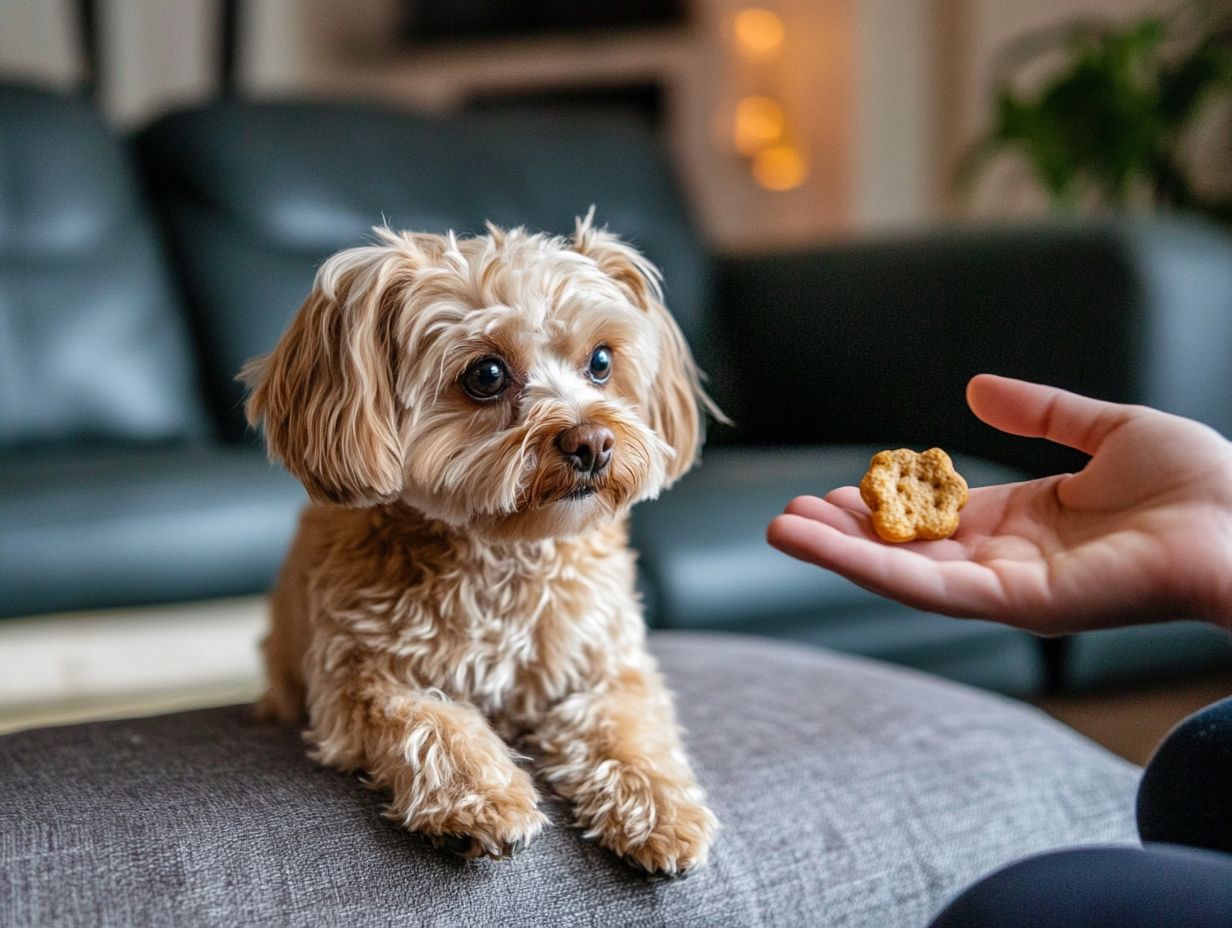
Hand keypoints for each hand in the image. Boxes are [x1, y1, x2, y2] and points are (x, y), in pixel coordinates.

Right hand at [767, 375, 1231, 633]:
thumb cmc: (1198, 480)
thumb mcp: (1105, 429)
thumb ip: (1040, 411)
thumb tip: (975, 388)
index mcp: (1026, 523)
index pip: (934, 517)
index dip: (883, 502)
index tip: (834, 488)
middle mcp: (1007, 560)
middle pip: (907, 548)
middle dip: (848, 533)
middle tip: (787, 515)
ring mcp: (1006, 586)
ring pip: (902, 571)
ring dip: (838, 553)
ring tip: (780, 530)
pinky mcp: (1012, 603)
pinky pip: (923, 585)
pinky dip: (863, 565)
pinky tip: (816, 541)